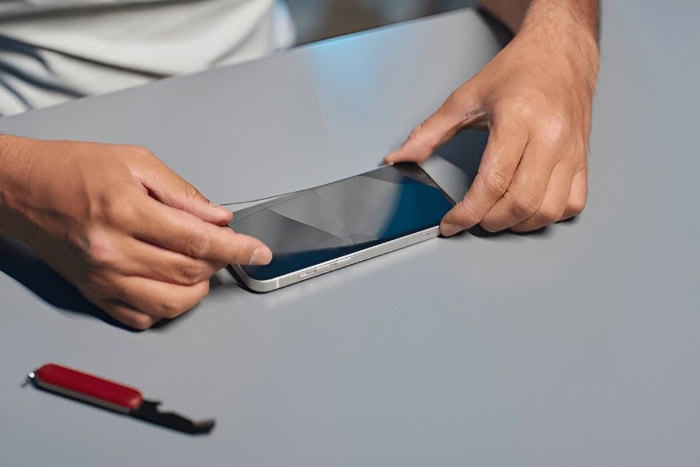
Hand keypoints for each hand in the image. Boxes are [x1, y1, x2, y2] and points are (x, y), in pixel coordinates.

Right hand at [0, 137, 270, 328]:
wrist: (22, 189)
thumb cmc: (73, 170)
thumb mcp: (135, 162)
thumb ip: (183, 194)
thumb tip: (219, 217)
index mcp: (126, 212)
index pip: (199, 240)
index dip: (237, 248)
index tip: (258, 251)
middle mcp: (113, 251)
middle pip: (189, 273)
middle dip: (221, 262)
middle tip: (226, 246)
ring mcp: (103, 278)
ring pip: (170, 303)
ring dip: (198, 288)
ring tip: (201, 266)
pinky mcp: (94, 294)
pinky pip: (141, 318)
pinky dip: (167, 307)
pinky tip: (171, 284)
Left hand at [386, 13, 598, 234]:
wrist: (560, 52)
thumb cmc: (518, 71)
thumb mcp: (466, 97)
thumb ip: (430, 132)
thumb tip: (401, 157)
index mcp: (518, 119)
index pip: (493, 182)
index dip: (468, 212)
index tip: (451, 223)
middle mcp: (550, 136)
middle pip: (521, 202)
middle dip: (489, 221)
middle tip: (473, 218)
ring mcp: (571, 150)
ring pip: (548, 210)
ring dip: (518, 224)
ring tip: (497, 215)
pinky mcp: (583, 159)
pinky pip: (572, 204)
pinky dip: (548, 216)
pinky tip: (529, 207)